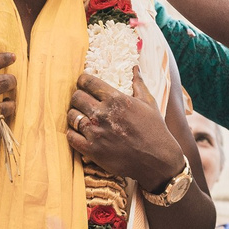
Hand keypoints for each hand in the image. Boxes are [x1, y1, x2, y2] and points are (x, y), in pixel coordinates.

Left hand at [67, 72, 185, 187]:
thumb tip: (135, 68)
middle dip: (78, 97)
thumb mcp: (149, 103)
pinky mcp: (91, 150)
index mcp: (116, 99)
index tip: (84, 84)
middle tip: (83, 101)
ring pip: (71, 116)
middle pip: (76, 97)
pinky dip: (73, 133)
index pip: (88, 82)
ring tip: (82, 117)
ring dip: (74, 115)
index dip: (83, 80)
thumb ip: (138, 84)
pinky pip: (71, 136)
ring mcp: (95, 132)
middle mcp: (103, 114)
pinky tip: (80, 133)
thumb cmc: (155, 130)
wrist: (157, 160)